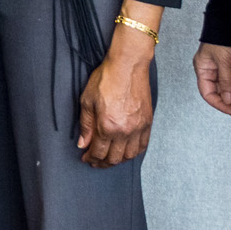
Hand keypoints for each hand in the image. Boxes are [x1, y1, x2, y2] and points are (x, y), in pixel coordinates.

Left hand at [78, 18, 156, 166]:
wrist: (127, 66)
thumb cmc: (106, 79)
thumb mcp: (87, 100)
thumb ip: (86, 125)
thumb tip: (83, 143)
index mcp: (107, 126)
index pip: (98, 152)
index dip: (90, 158)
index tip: (85, 158)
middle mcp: (124, 131)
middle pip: (114, 158)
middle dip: (102, 163)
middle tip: (95, 161)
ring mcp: (138, 128)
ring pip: (129, 155)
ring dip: (118, 160)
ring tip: (109, 158)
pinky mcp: (147, 123)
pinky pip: (142, 145)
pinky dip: (133, 152)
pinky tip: (126, 151)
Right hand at [193, 42, 230, 116]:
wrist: (228, 21)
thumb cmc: (220, 36)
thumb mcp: (224, 59)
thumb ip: (226, 80)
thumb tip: (229, 100)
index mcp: (202, 68)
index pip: (207, 93)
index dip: (219, 104)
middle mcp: (209, 70)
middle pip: (217, 92)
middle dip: (228, 100)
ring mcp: (219, 67)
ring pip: (226, 87)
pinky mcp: (229, 65)